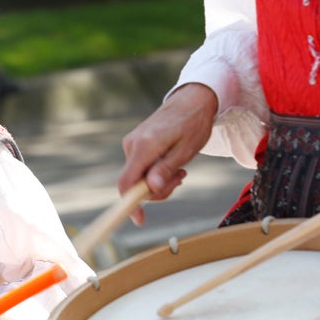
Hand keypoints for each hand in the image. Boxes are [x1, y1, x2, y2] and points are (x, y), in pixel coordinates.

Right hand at [118, 83, 217, 224]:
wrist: (192, 100)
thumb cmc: (193, 124)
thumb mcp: (186, 150)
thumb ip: (166, 170)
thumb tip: (151, 189)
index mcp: (144, 146)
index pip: (127, 182)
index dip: (130, 204)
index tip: (138, 220)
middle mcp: (132, 144)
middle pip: (134, 183)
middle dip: (156, 190)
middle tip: (181, 179)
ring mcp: (132, 143)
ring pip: (139, 176)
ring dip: (158, 181)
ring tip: (180, 170)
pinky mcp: (136, 143)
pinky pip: (141, 167)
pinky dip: (155, 172)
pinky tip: (172, 165)